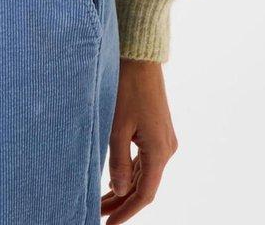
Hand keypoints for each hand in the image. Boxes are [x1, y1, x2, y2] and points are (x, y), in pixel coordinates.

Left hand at [100, 58, 179, 220]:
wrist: (140, 56)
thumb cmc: (126, 87)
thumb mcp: (117, 126)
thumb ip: (119, 161)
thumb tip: (121, 191)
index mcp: (160, 151)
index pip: (145, 194)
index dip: (126, 213)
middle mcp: (166, 148)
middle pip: (144, 186)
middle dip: (121, 203)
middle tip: (98, 215)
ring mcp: (163, 139)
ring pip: (144, 173)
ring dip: (124, 188)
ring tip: (101, 201)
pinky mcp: (157, 130)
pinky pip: (144, 159)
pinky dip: (129, 171)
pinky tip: (114, 179)